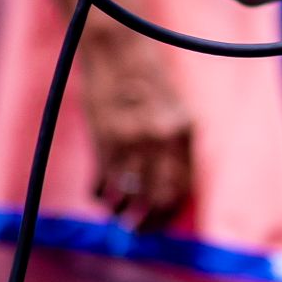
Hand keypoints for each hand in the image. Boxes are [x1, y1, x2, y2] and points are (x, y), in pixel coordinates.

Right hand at [76, 20, 194, 226]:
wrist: (118, 51)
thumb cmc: (145, 81)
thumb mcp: (172, 111)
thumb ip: (174, 147)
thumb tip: (170, 192)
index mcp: (183, 132)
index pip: (182, 188)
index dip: (170, 213)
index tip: (159, 223)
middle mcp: (161, 139)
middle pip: (158, 199)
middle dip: (147, 223)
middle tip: (136, 230)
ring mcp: (131, 141)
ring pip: (127, 198)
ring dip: (120, 212)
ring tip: (116, 212)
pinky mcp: (103, 140)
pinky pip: (102, 185)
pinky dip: (99, 195)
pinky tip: (98, 192)